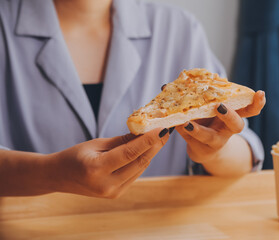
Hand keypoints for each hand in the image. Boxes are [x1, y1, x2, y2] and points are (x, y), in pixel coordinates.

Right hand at [46, 128, 168, 197]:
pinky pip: (134, 175)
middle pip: (139, 162)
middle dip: (155, 146)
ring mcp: (112, 192)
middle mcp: (106, 184)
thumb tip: (144, 132)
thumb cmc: (75, 156)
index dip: (148, 140)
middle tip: (166, 131)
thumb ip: (121, 140)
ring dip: (150, 153)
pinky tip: (147, 150)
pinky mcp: (116, 194)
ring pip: (140, 169)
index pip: (130, 153)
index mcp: (97, 169)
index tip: (162, 129)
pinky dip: (142, 161)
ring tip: (159, 138)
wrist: (60, 177)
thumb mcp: (96, 144)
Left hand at [176, 91, 264, 163]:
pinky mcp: (201, 150)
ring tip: (187, 123)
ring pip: (210, 138)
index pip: (249, 110)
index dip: (257, 103)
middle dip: (229, 115)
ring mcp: (215, 142)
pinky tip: (176, 124)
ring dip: (199, 130)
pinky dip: (182, 131)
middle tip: (220, 106)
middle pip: (236, 125)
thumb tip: (190, 79)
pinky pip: (192, 141)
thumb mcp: (209, 108)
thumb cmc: (208, 122)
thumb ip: (204, 95)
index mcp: (233, 116)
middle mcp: (227, 130)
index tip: (260, 93)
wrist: (202, 149)